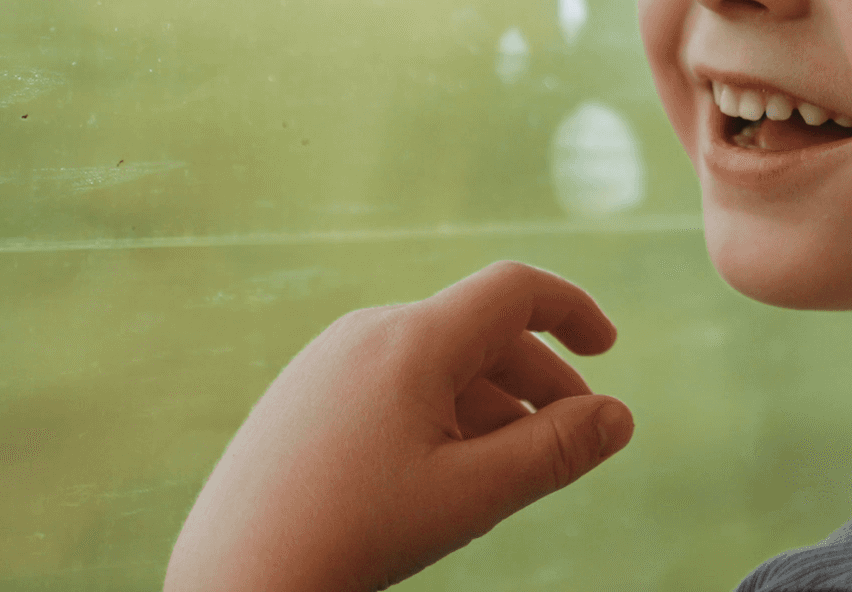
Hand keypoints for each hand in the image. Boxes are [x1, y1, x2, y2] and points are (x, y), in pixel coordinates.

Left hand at [165, 260, 633, 591]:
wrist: (232, 580)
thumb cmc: (352, 536)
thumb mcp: (473, 495)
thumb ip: (556, 451)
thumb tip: (620, 416)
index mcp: (413, 339)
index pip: (514, 289)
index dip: (572, 309)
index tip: (608, 348)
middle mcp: (367, 332)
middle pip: (479, 331)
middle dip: (538, 379)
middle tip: (572, 438)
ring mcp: (326, 363)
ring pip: (436, 362)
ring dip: (490, 402)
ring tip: (509, 467)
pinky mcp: (300, 398)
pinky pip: (391, 384)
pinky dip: (440, 413)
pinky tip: (441, 473)